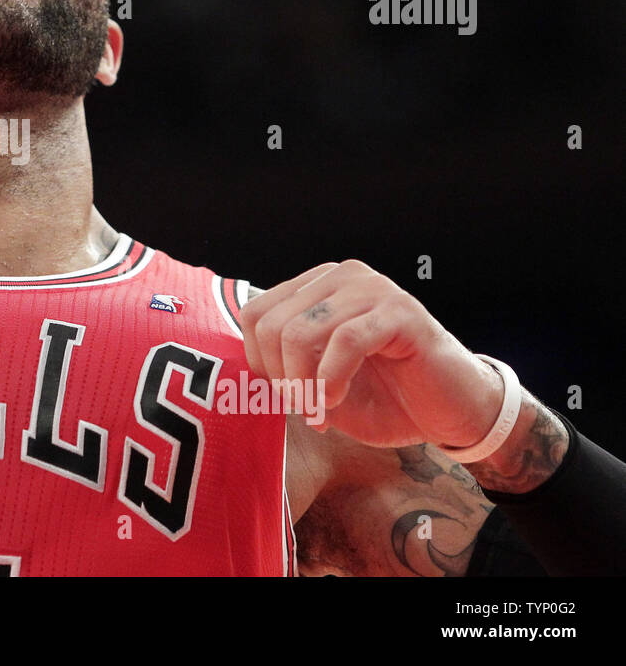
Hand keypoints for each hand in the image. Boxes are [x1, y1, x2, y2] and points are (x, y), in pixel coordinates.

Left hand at [240, 261, 502, 448]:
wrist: (453, 414)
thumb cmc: (386, 398)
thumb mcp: (319, 384)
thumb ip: (282, 366)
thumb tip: (237, 367)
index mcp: (317, 286)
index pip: (255, 313)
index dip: (259, 362)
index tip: (285, 395)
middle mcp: (342, 276)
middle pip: (271, 324)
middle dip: (279, 377)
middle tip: (304, 408)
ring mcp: (372, 288)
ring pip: (300, 332)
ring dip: (303, 385)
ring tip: (321, 411)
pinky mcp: (400, 312)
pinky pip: (344, 342)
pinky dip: (330, 381)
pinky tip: (336, 402)